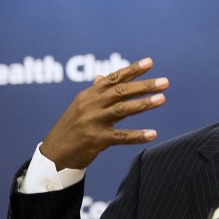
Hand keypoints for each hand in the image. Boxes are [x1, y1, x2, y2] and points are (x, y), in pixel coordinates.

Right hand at [40, 57, 168, 170]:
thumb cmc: (70, 129)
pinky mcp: (95, 140)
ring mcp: (93, 122)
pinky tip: (152, 134)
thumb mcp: (79, 107)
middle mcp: (90, 105)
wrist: (54, 155)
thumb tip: (100, 76)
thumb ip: (93, 92)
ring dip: (144, 104)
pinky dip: (137, 135)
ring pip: (122, 110)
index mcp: (88, 95)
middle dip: (144, 85)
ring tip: (162, 99)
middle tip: (165, 82)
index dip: (132, 70)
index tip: (150, 62)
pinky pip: (121, 137)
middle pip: (121, 91)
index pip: (113, 78)